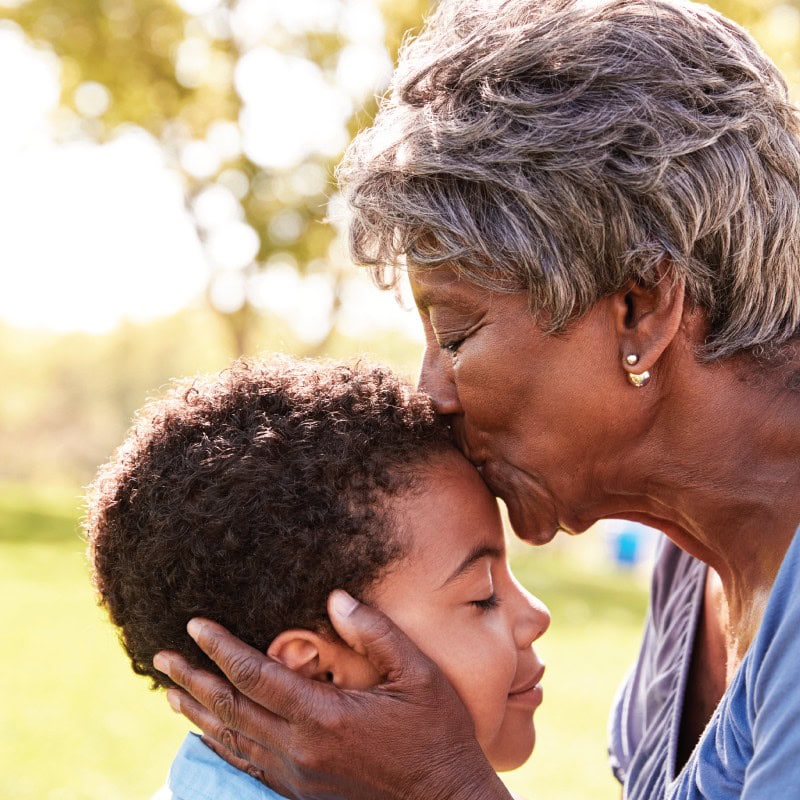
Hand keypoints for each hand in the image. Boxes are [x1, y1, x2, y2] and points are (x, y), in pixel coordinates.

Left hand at [154, 590, 510, 799]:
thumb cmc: (437, 734)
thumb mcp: (418, 674)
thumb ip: (375, 633)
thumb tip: (336, 599)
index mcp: (324, 717)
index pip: (256, 675)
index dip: (221, 647)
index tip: (194, 624)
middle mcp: (300, 750)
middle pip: (231, 709)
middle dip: (193, 679)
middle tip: (162, 657)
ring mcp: (297, 777)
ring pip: (233, 742)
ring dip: (199, 715)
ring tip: (172, 695)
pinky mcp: (302, 794)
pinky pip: (249, 767)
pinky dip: (222, 746)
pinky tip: (210, 737)